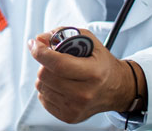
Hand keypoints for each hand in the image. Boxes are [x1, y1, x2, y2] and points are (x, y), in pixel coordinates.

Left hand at [27, 27, 143, 123]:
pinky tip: (60, 84)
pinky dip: (47, 88)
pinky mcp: (69, 116)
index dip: (41, 52)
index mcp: (93, 73)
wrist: (117, 89)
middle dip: (44, 63)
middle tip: (53, 59)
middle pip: (45, 75)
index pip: (58, 64)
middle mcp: (85, 93)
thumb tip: (38, 40)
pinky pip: (43, 99)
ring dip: (45, 76)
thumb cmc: (101, 63)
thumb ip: (63, 34)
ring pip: (41, 86)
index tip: (35, 44)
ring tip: (60, 73)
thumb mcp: (89, 41)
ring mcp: (76, 108)